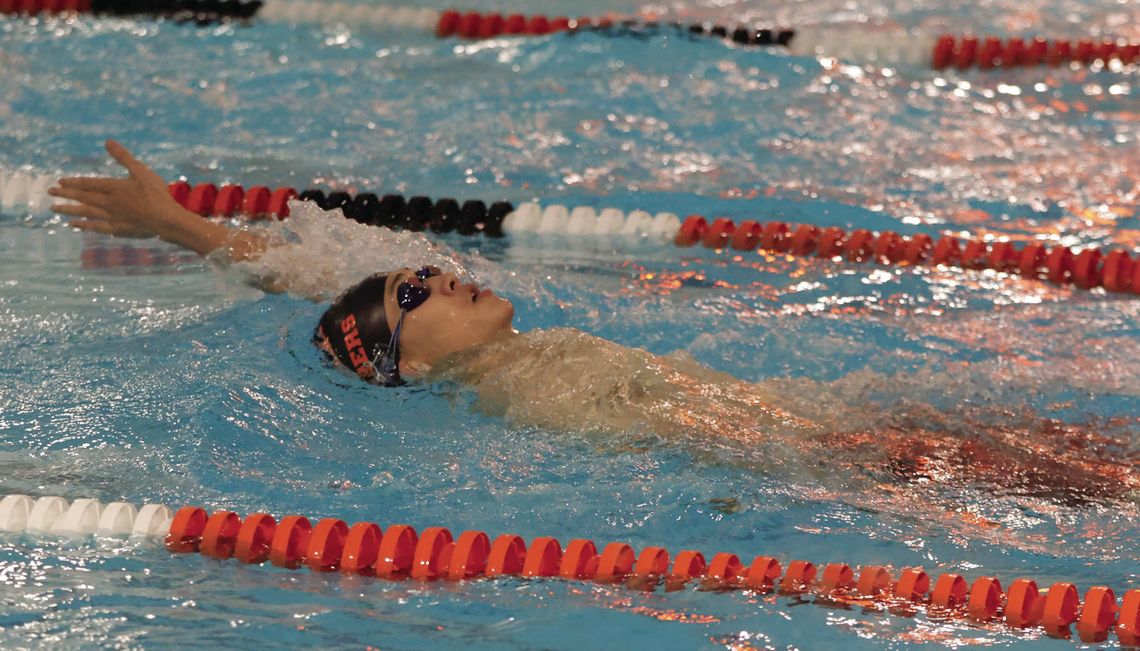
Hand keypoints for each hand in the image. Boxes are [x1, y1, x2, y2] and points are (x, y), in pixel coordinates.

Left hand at [49, 140, 187, 239]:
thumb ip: (124, 157)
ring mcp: (112, 216)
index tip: (60, 182)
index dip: (73, 182)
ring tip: (54, 208)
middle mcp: (108, 202)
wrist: (166, 220)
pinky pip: (96, 226)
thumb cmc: (156, 194)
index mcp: (113, 187)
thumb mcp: (141, 171)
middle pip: (83, 197)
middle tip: (50, 192)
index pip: (88, 184)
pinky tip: (73, 225)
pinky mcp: (117, 228)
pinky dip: (83, 225)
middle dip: (65, 194)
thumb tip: (108, 141)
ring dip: (68, 209)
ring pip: (85, 212)